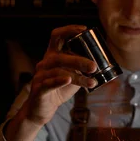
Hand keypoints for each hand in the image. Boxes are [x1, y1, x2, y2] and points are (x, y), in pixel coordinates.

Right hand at [6, 25, 97, 140]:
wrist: (42, 110)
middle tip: (94, 66)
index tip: (84, 30)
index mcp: (52, 56)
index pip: (57, 36)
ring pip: (59, 71)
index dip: (69, 30)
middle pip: (60, 56)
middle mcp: (44, 63)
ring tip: (91, 82)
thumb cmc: (58, 91)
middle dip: (79, 60)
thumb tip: (100, 64)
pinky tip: (69, 80)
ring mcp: (40, 76)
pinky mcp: (39, 89)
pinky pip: (49, 83)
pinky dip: (59, 81)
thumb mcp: (73, 78)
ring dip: (77, 77)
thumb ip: (82, 70)